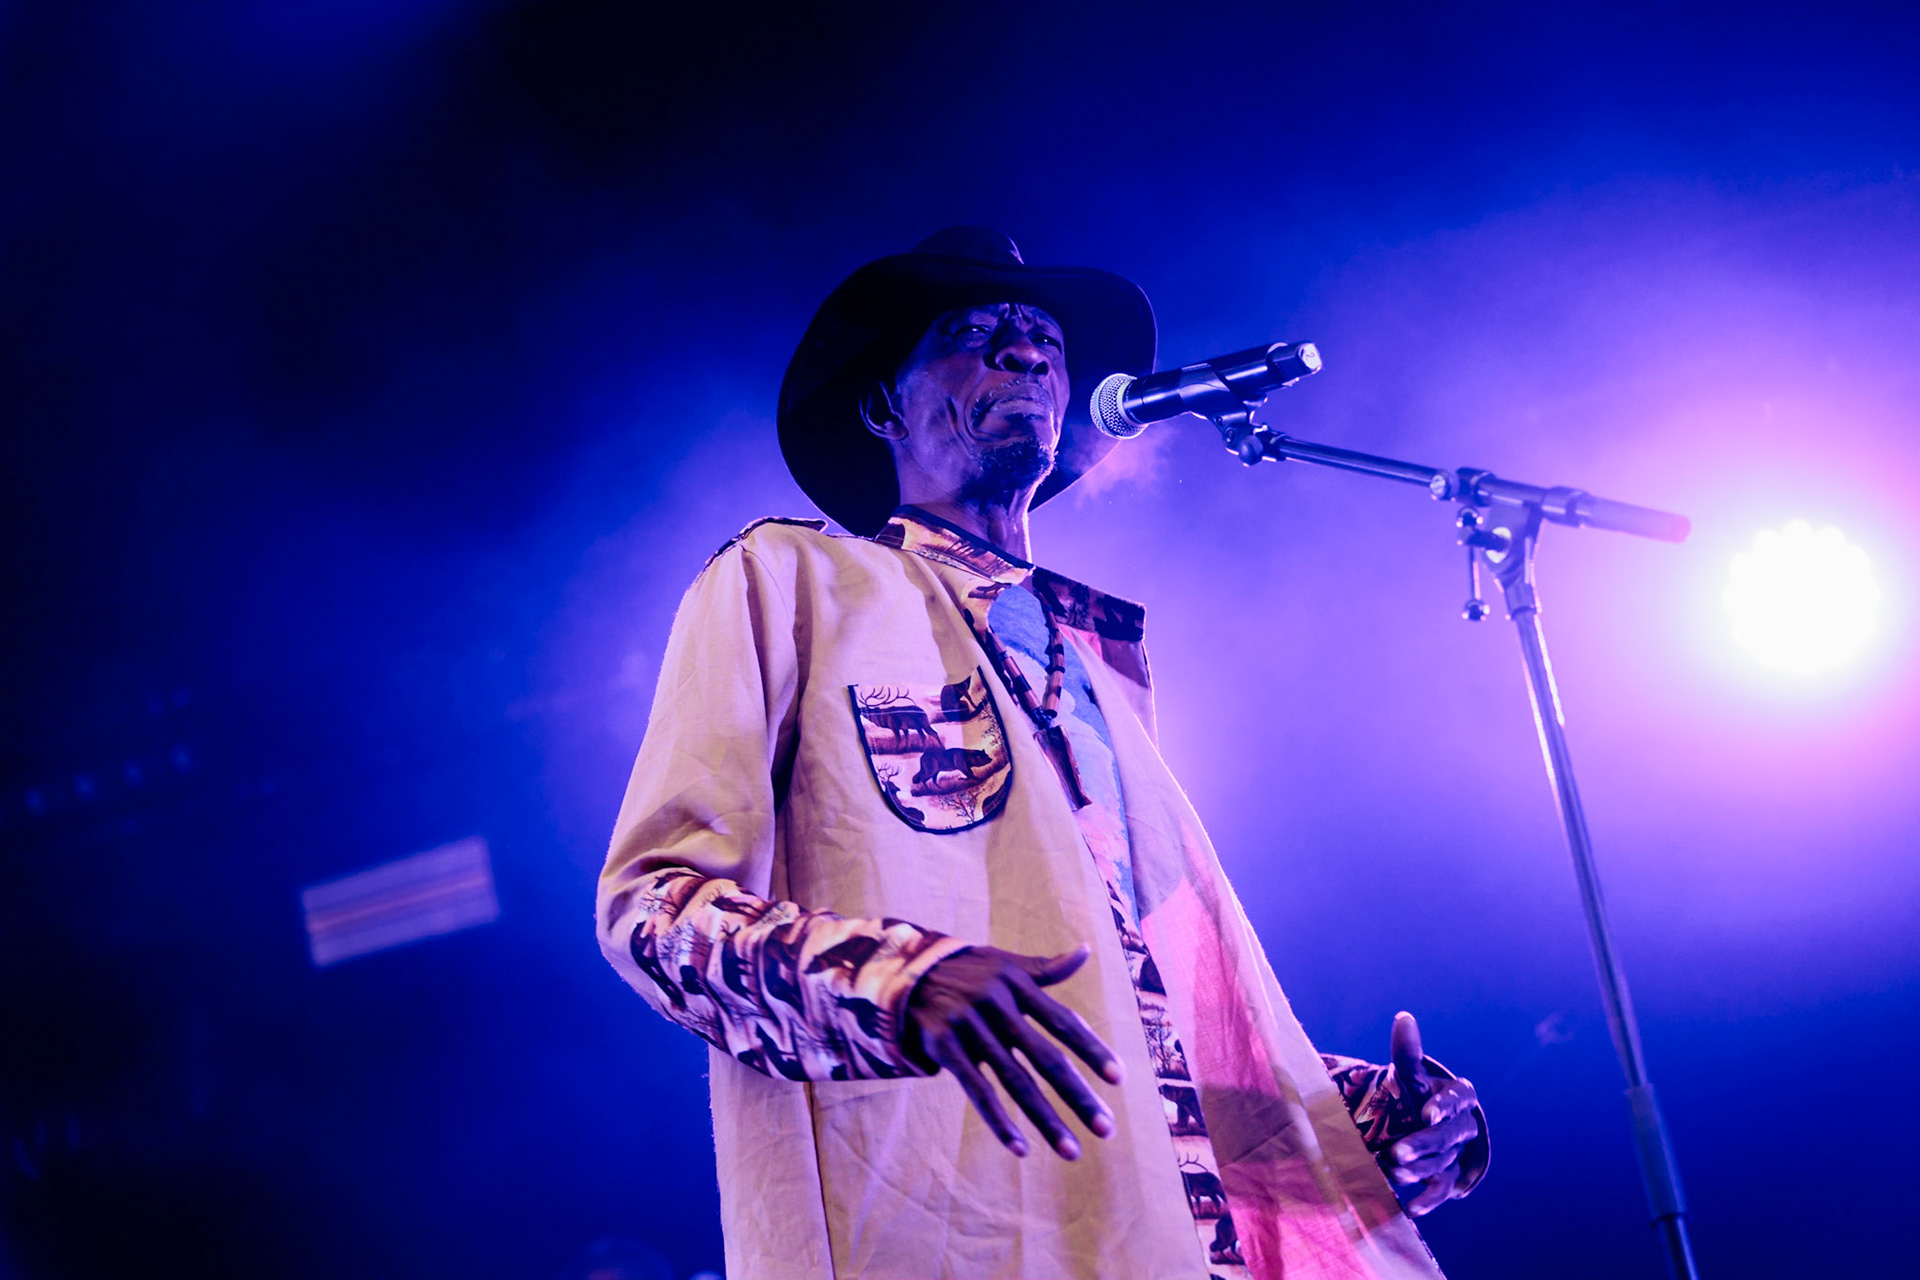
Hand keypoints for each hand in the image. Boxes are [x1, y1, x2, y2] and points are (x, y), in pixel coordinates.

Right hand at [903, 943, 1122, 1159]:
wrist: (905, 974)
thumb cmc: (967, 972)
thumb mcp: (1004, 964)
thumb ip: (1046, 968)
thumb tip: (1084, 952)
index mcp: (1017, 985)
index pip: (1063, 1021)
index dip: (1092, 1049)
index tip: (1119, 1079)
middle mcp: (996, 1005)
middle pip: (1045, 1059)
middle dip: (1078, 1096)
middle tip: (1107, 1129)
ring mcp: (969, 1028)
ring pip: (1015, 1083)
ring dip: (1046, 1120)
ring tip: (1071, 1151)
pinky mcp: (944, 1048)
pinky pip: (977, 1091)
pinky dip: (999, 1122)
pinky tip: (1021, 1148)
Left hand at [1379, 1011, 1484, 1215]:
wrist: (1418, 1119)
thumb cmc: (1415, 1091)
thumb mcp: (1410, 1072)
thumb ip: (1408, 1050)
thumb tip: (1404, 1017)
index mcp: (1458, 1095)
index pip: (1459, 1098)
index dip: (1445, 1106)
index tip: (1427, 1113)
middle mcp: (1461, 1126)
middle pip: (1447, 1136)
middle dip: (1422, 1144)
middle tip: (1395, 1153)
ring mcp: (1456, 1153)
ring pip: (1441, 1162)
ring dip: (1417, 1170)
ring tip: (1389, 1172)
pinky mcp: (1448, 1176)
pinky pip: (1441, 1189)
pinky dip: (1427, 1200)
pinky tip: (1409, 1209)